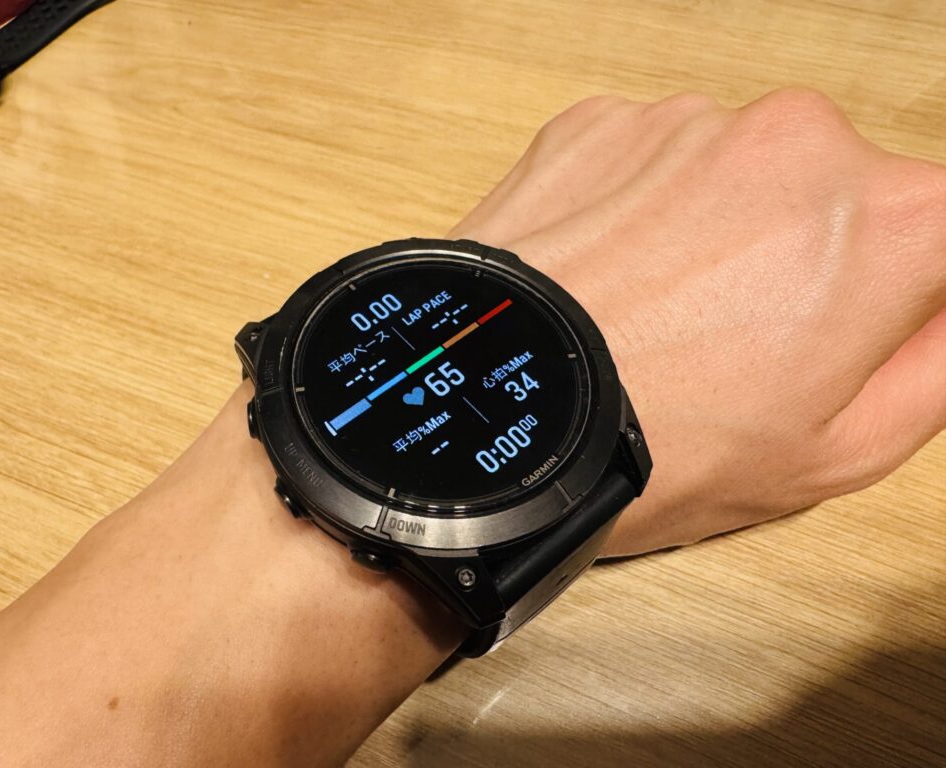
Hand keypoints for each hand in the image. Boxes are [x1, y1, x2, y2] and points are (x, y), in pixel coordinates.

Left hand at [450, 89, 945, 555]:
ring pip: (742, 176)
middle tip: (744, 339)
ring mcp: (691, 124)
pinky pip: (653, 165)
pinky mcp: (602, 125)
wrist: (498, 417)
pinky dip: (643, 212)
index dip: (909, 288)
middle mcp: (798, 144)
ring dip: (721, 232)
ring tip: (660, 317)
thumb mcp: (840, 452)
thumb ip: (937, 366)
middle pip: (843, 194)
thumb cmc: (653, 446)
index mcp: (891, 223)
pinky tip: (611, 282)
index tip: (865, 322)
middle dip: (813, 257)